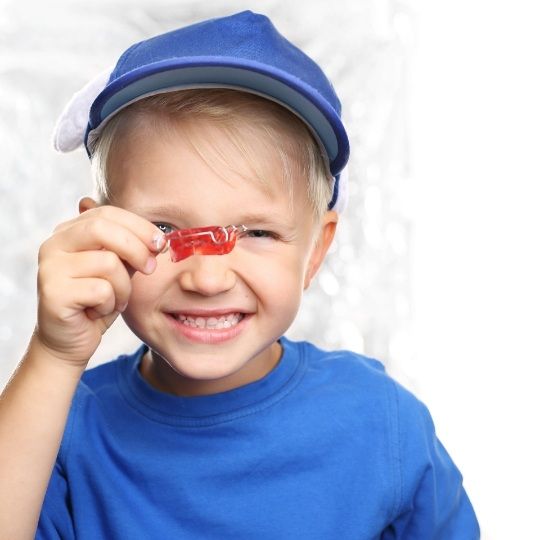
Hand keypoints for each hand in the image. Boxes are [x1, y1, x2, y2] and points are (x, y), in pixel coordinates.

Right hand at [34, 203, 163, 367]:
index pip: (107, 213)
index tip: (161, 243)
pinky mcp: (53, 293)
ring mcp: (50, 268)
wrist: (70, 342)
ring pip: (108, 263)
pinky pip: (101, 291)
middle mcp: (53, 244)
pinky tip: (97, 312)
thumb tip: (158, 236)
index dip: (139, 226)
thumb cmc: (97, 302)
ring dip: (124, 288)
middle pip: (103, 229)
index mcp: (69, 232)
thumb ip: (130, 249)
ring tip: (115, 300)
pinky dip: (110, 304)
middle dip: (136, 248)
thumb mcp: (118, 269)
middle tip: (151, 268)